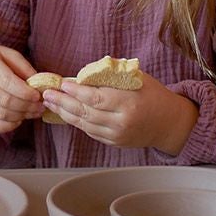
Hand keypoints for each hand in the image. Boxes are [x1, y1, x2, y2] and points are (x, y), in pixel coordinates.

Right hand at [0, 45, 42, 132]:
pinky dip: (8, 126)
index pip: (6, 81)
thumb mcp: (8, 55)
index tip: (38, 95)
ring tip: (33, 112)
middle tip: (40, 107)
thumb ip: (24, 67)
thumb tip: (39, 85)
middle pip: (4, 100)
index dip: (25, 92)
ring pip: (0, 114)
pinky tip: (19, 120)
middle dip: (26, 106)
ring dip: (20, 116)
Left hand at [41, 72, 198, 154]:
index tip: (62, 83)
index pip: (96, 98)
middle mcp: (121, 122)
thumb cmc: (153, 94)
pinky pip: (89, 131)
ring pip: (84, 124)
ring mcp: (116, 135)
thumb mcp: (137, 78)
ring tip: (50, 103)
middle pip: (85, 112)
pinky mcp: (113, 142)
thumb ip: (112, 75)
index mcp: (128, 103)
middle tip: (47, 93)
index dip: (76, 91)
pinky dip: (75, 122)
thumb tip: (84, 72)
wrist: (169, 123)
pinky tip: (64, 113)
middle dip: (63, 102)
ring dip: (64, 113)